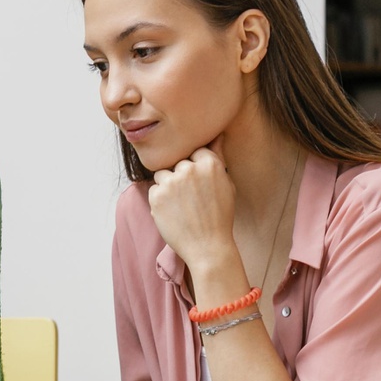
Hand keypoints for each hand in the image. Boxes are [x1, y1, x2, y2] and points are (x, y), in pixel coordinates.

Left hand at [146, 145, 240, 277]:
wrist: (208, 247)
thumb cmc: (219, 215)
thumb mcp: (226, 184)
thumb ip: (218, 156)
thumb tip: (217, 133)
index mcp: (209, 163)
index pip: (193, 152)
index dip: (195, 168)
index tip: (199, 184)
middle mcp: (189, 169)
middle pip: (176, 163)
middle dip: (181, 178)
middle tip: (192, 200)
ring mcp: (171, 182)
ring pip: (162, 175)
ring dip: (168, 187)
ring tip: (182, 207)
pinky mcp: (156, 195)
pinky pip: (154, 190)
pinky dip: (160, 201)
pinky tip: (174, 214)